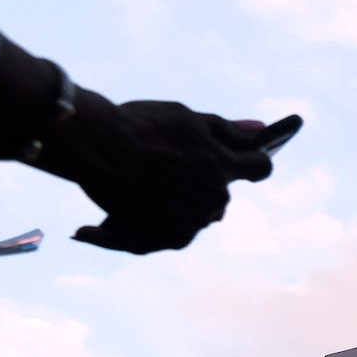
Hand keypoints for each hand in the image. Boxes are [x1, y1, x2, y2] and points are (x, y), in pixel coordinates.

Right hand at [51, 94, 277, 253]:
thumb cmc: (139, 126)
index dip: (253, 162)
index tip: (243, 160)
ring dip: (173, 207)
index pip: (260, 168)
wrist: (95, 145)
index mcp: (224, 166)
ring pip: (194, 217)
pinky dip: (137, 232)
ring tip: (136, 193)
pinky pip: (162, 238)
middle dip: (201, 183)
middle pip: (219, 194)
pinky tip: (96, 228)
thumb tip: (261, 128)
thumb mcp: (186, 118)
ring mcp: (191, 221)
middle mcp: (213, 198)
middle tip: (167, 169)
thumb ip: (226, 129)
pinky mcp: (165, 239)